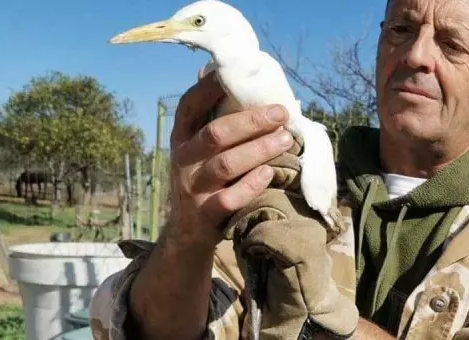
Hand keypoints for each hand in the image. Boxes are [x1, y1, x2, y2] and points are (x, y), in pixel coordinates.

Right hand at [167, 72, 294, 247]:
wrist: (187, 232)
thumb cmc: (203, 178)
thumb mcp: (197, 149)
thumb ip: (210, 117)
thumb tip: (214, 72)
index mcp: (182, 137)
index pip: (190, 106)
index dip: (210, 88)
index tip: (236, 73)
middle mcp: (184, 160)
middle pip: (215, 134)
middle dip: (251, 121)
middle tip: (281, 113)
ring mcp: (193, 188)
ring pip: (225, 165)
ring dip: (258, 149)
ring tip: (286, 139)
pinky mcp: (205, 214)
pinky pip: (229, 198)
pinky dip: (251, 185)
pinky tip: (270, 173)